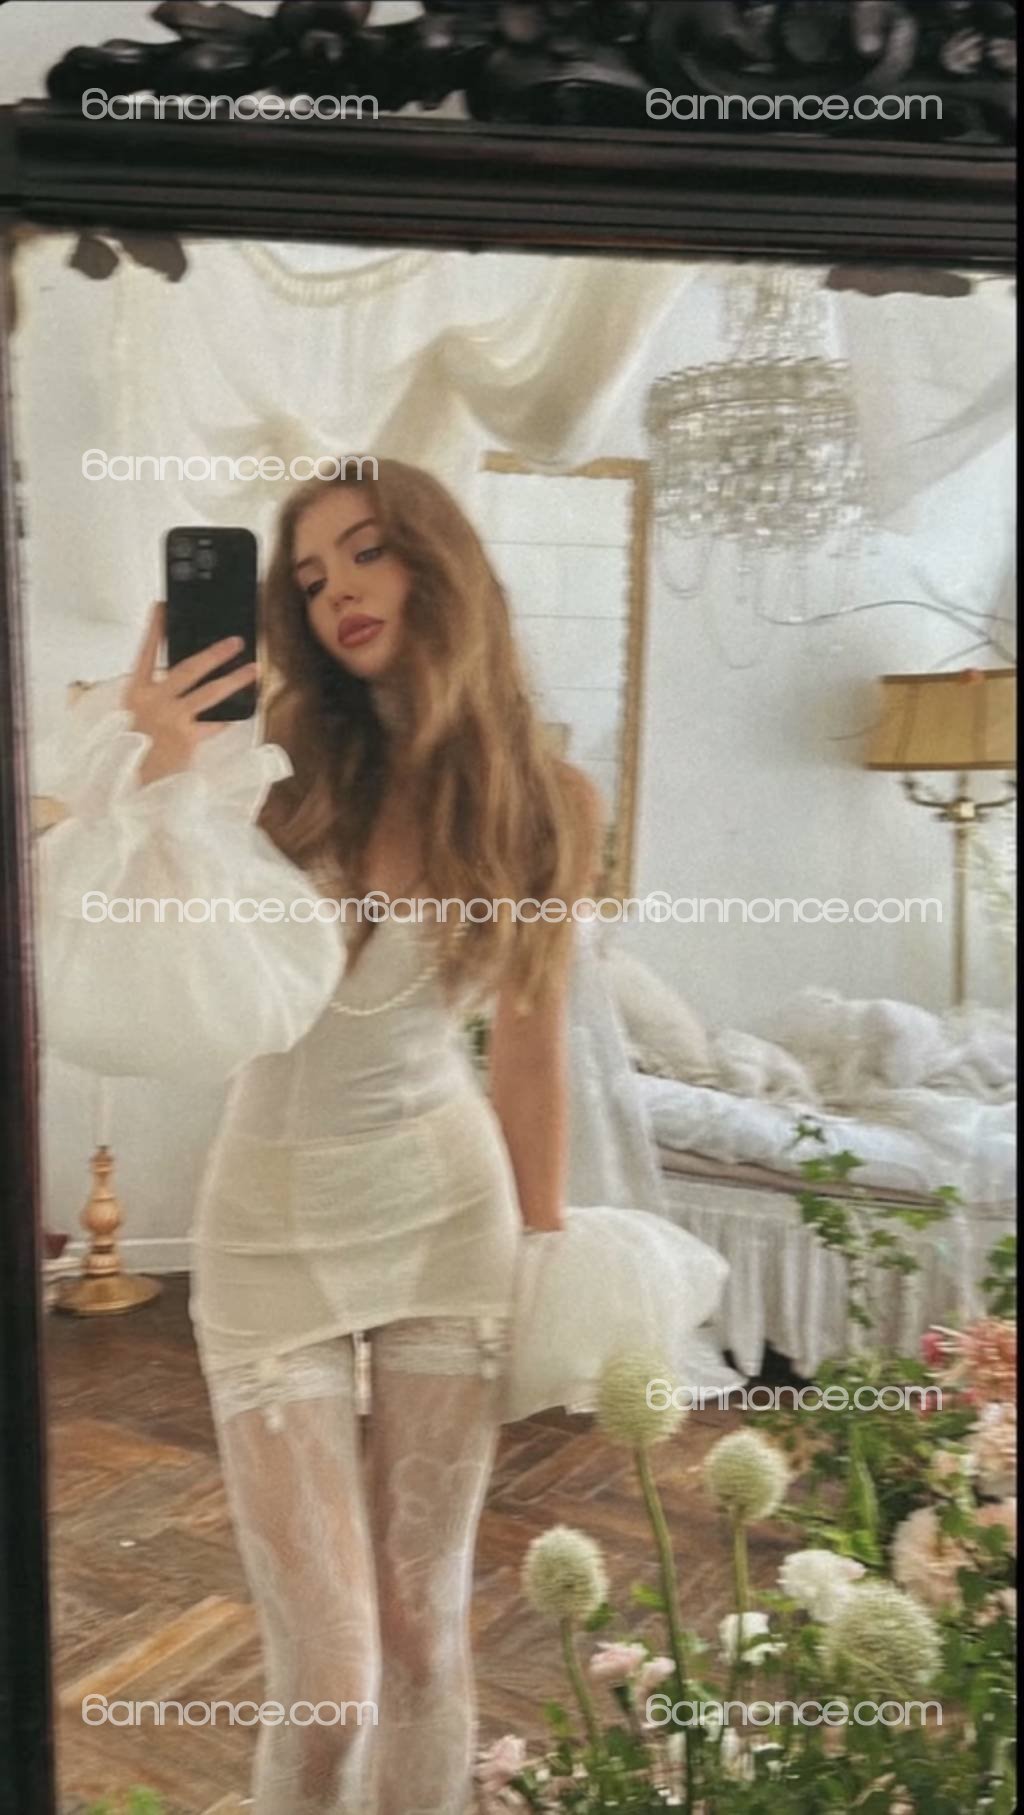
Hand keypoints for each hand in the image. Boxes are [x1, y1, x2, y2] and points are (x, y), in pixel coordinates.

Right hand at [122, 601, 259, 787]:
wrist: (131, 786)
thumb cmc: (132, 751)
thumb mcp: (135, 718)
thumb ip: (155, 698)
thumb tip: (182, 677)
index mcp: (134, 693)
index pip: (144, 653)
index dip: (153, 630)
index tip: (162, 607)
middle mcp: (152, 701)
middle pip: (187, 668)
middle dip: (214, 652)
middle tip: (236, 641)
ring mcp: (170, 718)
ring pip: (209, 692)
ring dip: (235, 680)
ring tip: (255, 670)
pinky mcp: (186, 737)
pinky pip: (215, 722)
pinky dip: (230, 716)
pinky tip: (246, 708)